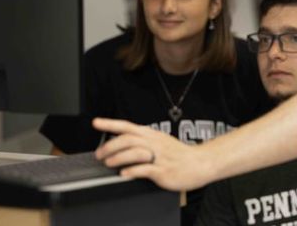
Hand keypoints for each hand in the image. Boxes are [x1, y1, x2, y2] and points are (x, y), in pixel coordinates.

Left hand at [92, 117, 213, 190]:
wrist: (200, 163)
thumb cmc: (180, 155)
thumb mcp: (161, 142)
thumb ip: (144, 142)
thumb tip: (124, 144)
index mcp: (152, 135)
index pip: (128, 126)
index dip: (110, 123)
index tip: (96, 122)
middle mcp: (154, 143)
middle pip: (128, 139)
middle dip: (110, 146)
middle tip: (100, 154)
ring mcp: (159, 156)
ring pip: (134, 152)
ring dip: (118, 158)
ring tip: (109, 163)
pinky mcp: (163, 170)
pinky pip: (145, 169)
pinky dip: (132, 171)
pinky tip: (124, 174)